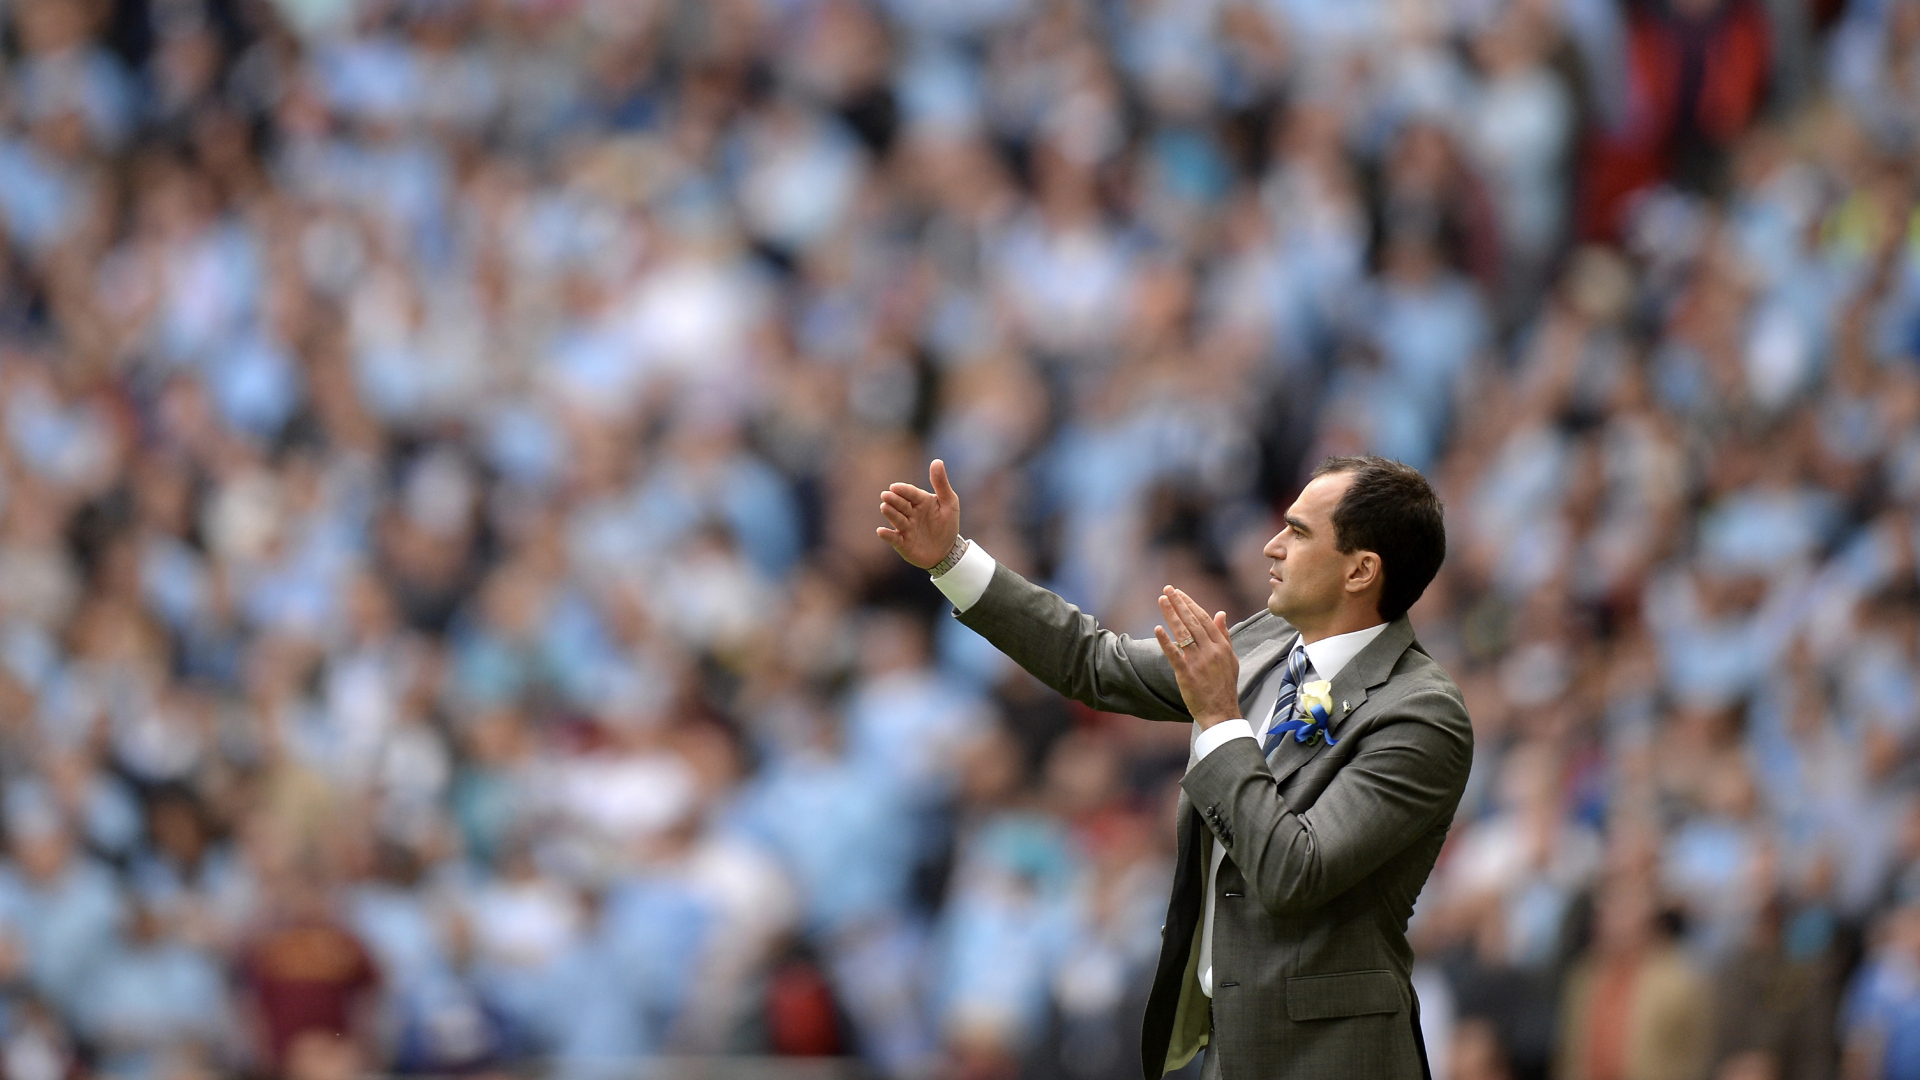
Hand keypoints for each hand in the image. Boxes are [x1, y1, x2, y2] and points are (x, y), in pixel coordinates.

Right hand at [877, 459, 960, 569]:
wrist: (947, 551)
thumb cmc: (947, 525)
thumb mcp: (949, 502)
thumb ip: (941, 483)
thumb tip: (937, 461)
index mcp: (921, 501)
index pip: (911, 493)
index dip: (903, 490)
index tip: (895, 487)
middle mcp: (911, 513)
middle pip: (901, 505)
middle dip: (894, 500)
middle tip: (886, 495)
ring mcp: (906, 528)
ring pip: (897, 519)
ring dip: (890, 514)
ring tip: (884, 507)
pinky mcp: (903, 543)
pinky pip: (894, 539)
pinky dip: (887, 535)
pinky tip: (881, 531)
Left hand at [1154, 587, 1239, 728]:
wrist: (1221, 712)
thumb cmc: (1225, 686)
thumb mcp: (1230, 658)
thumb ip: (1224, 635)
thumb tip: (1220, 613)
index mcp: (1221, 646)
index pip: (1204, 618)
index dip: (1190, 604)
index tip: (1180, 593)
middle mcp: (1211, 650)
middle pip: (1192, 621)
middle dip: (1179, 603)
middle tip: (1168, 589)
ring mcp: (1198, 662)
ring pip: (1183, 633)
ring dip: (1171, 615)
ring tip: (1161, 600)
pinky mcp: (1186, 674)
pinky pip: (1174, 654)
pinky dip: (1166, 641)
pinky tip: (1157, 629)